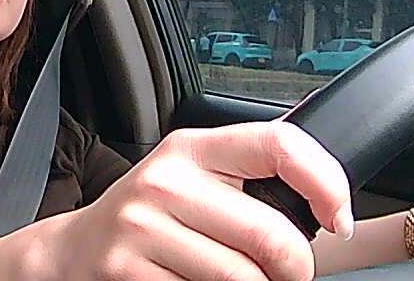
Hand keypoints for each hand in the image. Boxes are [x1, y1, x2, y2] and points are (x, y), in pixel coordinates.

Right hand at [36, 122, 353, 280]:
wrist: (76, 250)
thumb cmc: (149, 213)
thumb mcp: (192, 172)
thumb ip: (248, 162)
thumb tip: (320, 145)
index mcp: (192, 148)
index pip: (280, 145)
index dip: (326, 184)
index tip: (337, 218)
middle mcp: (166, 181)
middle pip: (270, 234)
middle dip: (295, 268)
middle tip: (289, 273)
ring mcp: (144, 228)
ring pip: (242, 278)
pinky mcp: (130, 272)